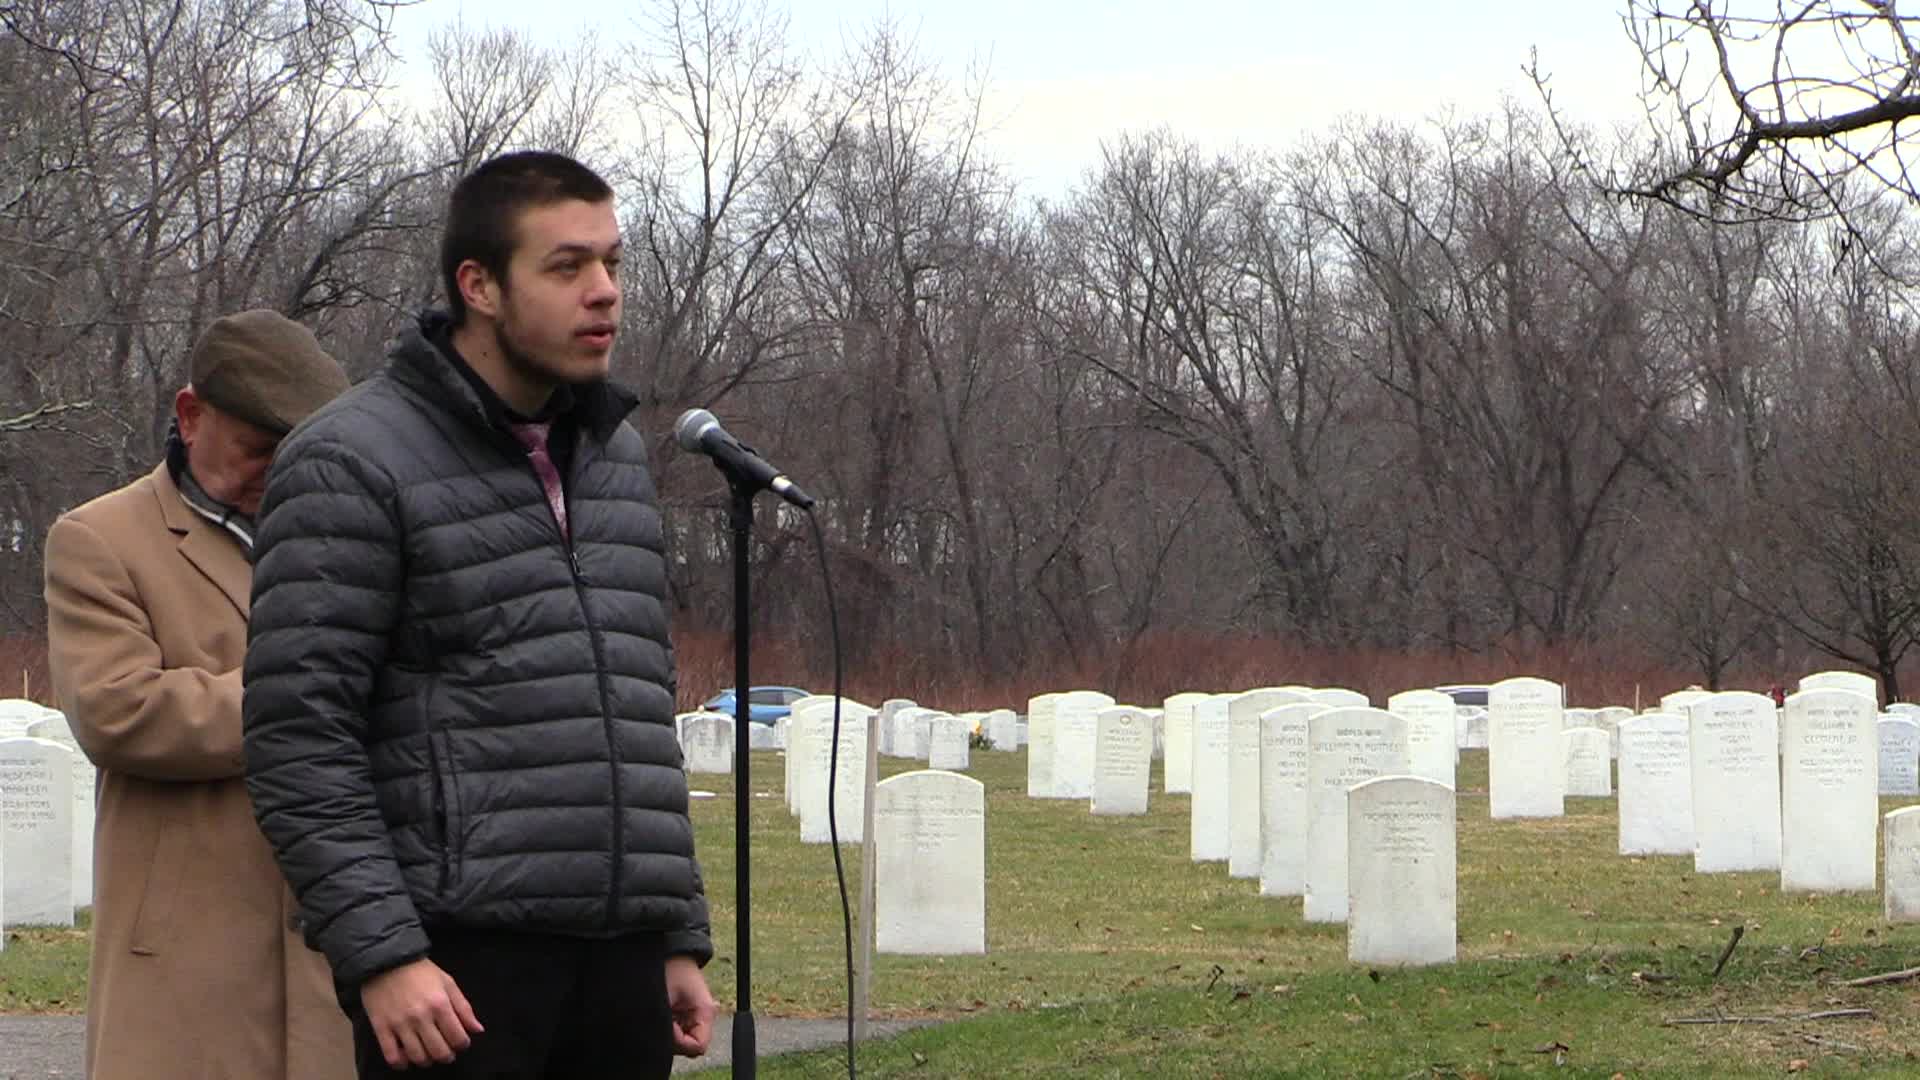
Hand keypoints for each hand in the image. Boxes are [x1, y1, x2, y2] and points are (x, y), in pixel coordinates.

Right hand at [360, 958, 484, 1069]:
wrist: (386, 960)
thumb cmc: (419, 971)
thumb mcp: (448, 983)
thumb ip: (464, 1008)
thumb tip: (477, 1030)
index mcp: (440, 1004)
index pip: (458, 1038)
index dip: (462, 1044)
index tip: (460, 1042)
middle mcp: (421, 1017)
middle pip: (439, 1051)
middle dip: (446, 1056)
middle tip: (445, 1052)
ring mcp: (400, 1024)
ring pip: (417, 1057)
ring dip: (426, 1061)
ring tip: (427, 1054)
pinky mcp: (381, 1027)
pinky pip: (392, 1055)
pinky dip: (401, 1063)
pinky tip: (406, 1057)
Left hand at [665, 955, 715, 1056]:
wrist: (671, 951)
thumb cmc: (670, 969)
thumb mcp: (666, 998)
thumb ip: (668, 1027)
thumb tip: (662, 1045)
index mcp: (705, 1013)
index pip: (698, 1046)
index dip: (679, 1044)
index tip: (666, 1029)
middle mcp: (703, 1018)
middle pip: (689, 1047)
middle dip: (672, 1040)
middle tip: (661, 1019)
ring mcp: (695, 1017)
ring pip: (681, 1041)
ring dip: (668, 1033)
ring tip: (661, 1012)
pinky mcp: (686, 1016)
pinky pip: (677, 1033)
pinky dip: (667, 1028)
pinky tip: (661, 1013)